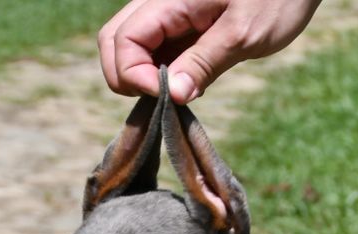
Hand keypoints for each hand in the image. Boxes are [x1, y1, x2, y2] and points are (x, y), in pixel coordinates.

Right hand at [98, 0, 321, 103]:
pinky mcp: (182, 21)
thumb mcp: (244, 34)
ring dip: (143, 75)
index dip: (134, 76)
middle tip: (164, 100)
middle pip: (114, 41)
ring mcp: (168, 12)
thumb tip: (170, 95)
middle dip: (127, 77)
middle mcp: (160, 2)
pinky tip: (186, 81)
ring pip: (130, 45)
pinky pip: (155, 46)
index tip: (167, 98)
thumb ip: (204, 63)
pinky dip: (160, 69)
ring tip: (179, 92)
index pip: (122, 41)